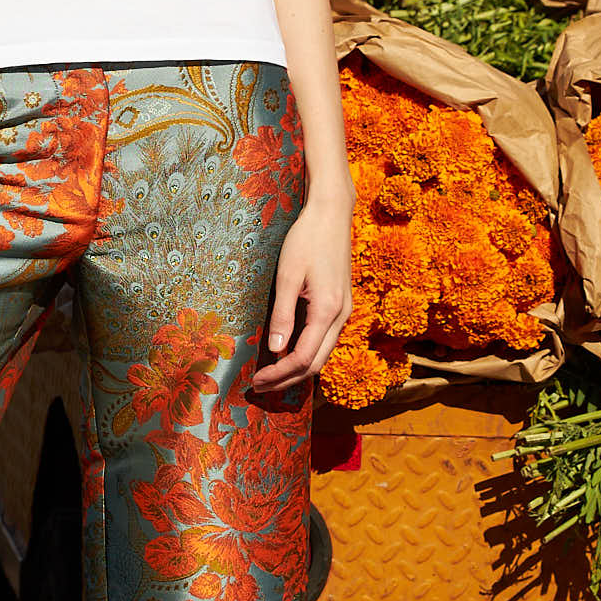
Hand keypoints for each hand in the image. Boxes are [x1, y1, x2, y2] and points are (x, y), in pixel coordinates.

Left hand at [252, 192, 352, 395]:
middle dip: (287, 379)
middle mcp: (342, 316)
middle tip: (259, 385)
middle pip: (316, 364)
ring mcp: (345, 312)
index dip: (279, 374)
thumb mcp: (288, 276)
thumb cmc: (307, 240)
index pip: (303, 358)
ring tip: (270, 374)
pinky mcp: (341, 305)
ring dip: (297, 369)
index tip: (256, 380)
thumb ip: (282, 315)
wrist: (332, 214)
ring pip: (323, 354)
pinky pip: (325, 340)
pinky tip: (286, 353)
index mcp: (328, 311)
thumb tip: (275, 350)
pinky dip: (306, 353)